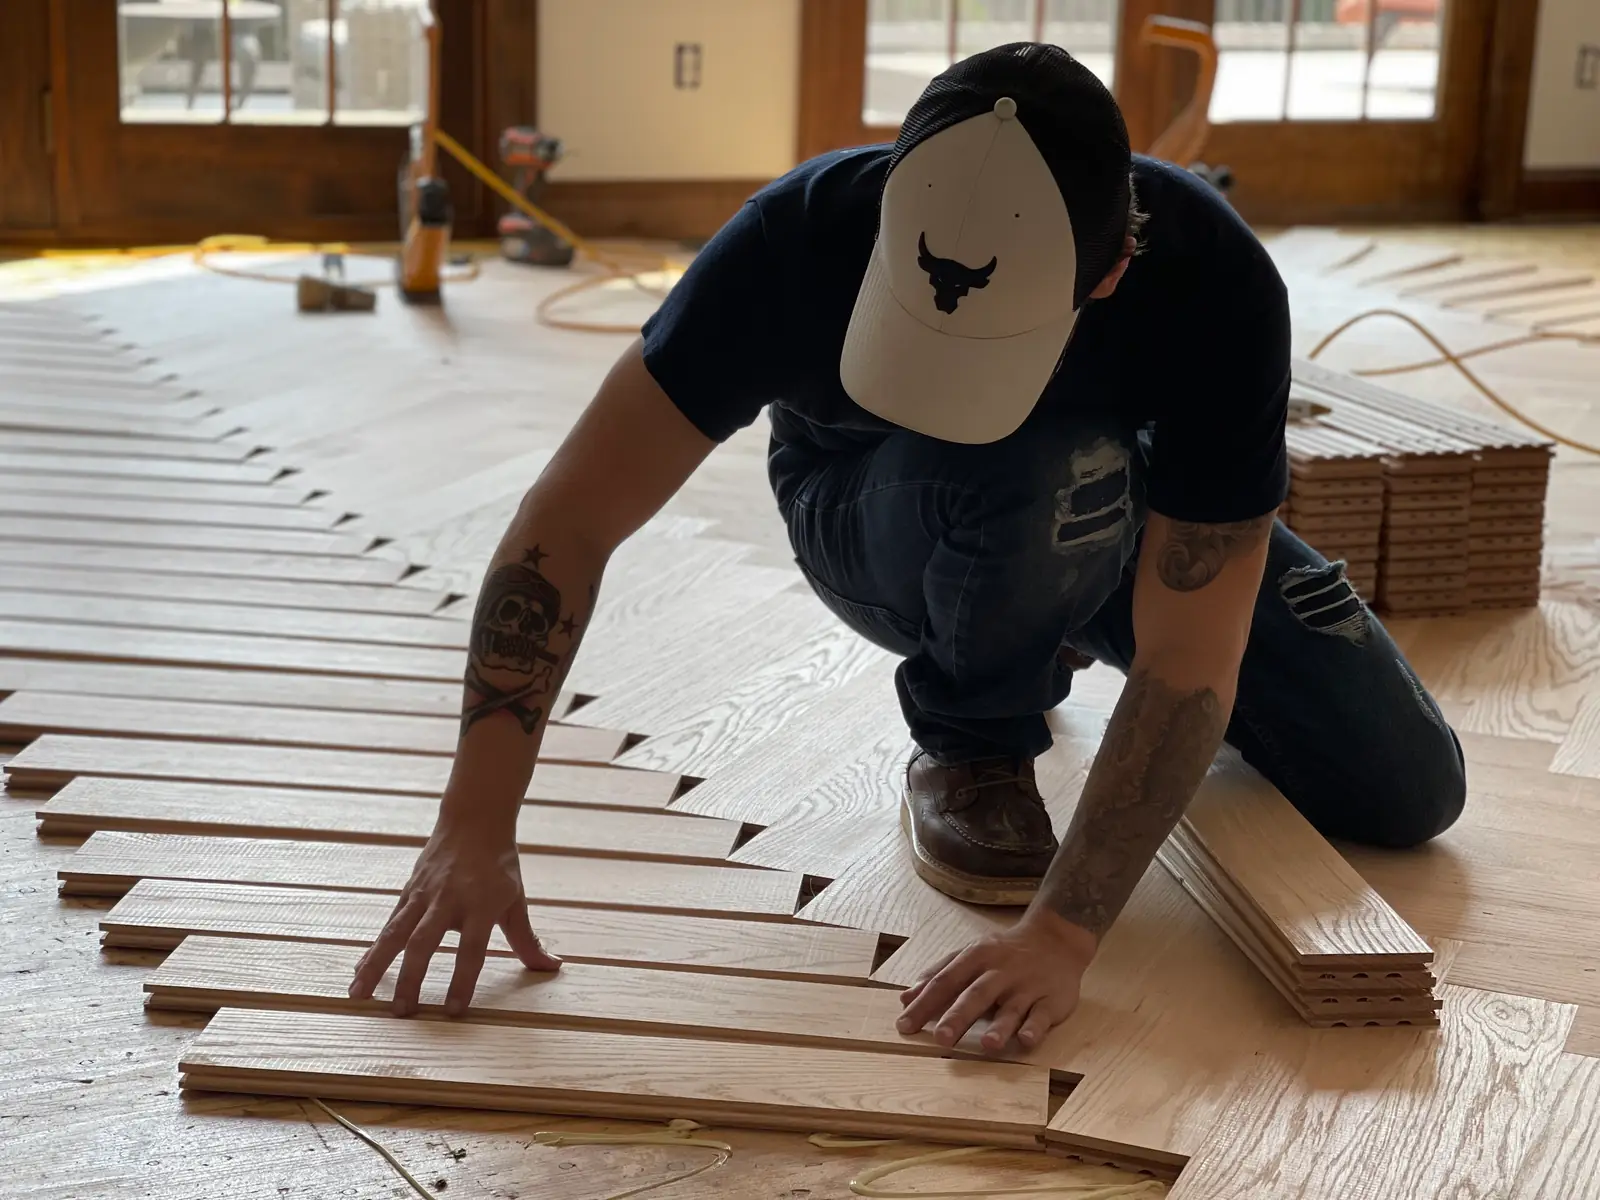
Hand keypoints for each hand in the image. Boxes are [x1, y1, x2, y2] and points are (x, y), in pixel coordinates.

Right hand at [348, 821, 559, 1016]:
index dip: (463, 980)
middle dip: (411, 978)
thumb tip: (552, 968)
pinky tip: (359, 971)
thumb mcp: (516, 900)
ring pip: (395, 933)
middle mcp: (448, 900)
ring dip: (376, 965)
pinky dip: (372, 949)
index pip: (472, 949)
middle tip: (402, 1013)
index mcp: (481, 905)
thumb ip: (527, 939)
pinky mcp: (407, 893)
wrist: (473, 820)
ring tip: (358, 995)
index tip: (453, 1012)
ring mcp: (424, 895)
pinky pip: (388, 925)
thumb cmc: (499, 866)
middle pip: (424, 943)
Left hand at [896, 910, 1095, 1052]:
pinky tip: (1026, 1040)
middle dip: (958, 1016)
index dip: (924, 1003)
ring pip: (1011, 1008)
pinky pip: (1043, 1016)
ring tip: (986, 1045)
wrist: (1055, 938)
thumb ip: (938, 974)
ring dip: (999, 1027)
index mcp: (976, 958)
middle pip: (976, 994)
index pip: (945, 981)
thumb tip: (905, 998)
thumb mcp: (969, 954)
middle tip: (940, 1038)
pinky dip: (1035, 1028)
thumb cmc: (1003, 951)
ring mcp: (1027, 987)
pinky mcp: (1052, 1000)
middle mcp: (1000, 972)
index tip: (904, 1026)